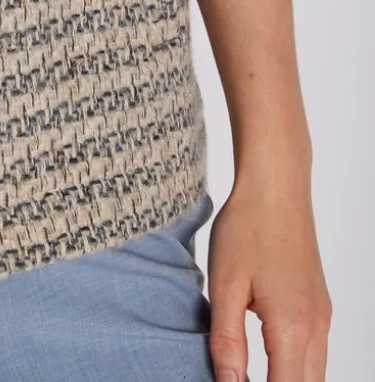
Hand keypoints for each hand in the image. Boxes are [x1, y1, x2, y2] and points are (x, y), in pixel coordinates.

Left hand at [206, 174, 332, 381]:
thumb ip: (227, 340)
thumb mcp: (225, 284)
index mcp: (291, 326)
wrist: (277, 185)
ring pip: (314, 373)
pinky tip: (270, 362)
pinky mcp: (320, 304)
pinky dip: (296, 367)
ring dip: (288, 381)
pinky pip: (315, 353)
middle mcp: (315, 326)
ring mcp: (322, 315)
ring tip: (253, 378)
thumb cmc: (248, 227)